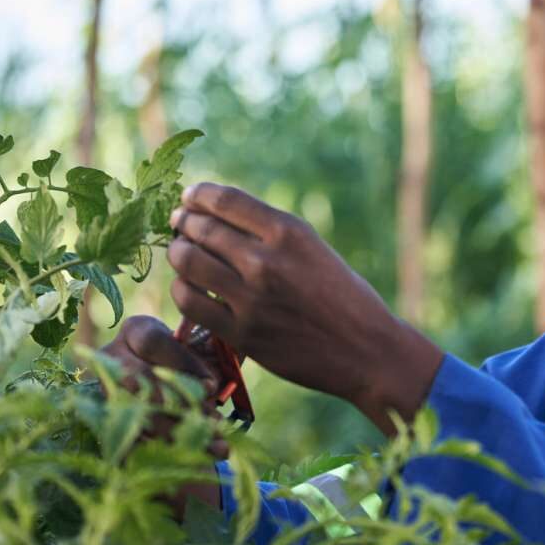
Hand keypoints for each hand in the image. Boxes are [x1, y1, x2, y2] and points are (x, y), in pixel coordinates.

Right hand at [99, 314, 230, 514]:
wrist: (149, 381)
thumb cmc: (179, 360)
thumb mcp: (190, 350)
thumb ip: (200, 360)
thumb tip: (209, 387)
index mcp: (135, 331)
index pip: (153, 342)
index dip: (184, 364)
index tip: (213, 386)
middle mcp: (111, 357)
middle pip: (140, 380)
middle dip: (182, 405)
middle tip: (217, 425)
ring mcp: (103, 390)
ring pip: (137, 413)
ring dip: (178, 434)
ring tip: (217, 448)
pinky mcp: (104, 421)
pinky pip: (131, 439)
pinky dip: (165, 450)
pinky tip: (193, 458)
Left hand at [167, 183, 443, 434]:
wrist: (367, 350)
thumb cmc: (343, 297)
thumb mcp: (313, 249)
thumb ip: (271, 233)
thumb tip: (218, 217)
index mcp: (289, 231)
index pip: (226, 200)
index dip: (199, 195)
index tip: (190, 198)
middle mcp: (267, 260)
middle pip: (202, 228)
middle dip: (184, 223)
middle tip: (179, 225)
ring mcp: (252, 298)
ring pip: (188, 261)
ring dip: (178, 253)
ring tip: (181, 253)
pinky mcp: (242, 333)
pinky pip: (191, 303)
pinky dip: (182, 290)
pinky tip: (189, 288)